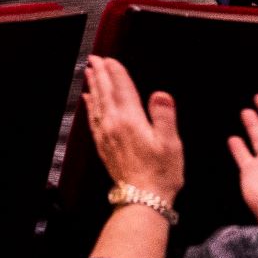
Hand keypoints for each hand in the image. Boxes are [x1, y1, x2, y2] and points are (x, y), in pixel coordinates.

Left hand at [83, 56, 185, 199]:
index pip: (121, 89)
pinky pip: (93, 119)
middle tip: (94, 58)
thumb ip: (164, 116)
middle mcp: (114, 124)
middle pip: (105, 92)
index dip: (116, 72)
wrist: (142, 198)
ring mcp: (105, 135)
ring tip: (89, 72)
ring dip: (93, 86)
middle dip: (100, 73)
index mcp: (130, 120)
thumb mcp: (170, 143)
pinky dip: (89, 106)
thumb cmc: (161, 173)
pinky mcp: (103, 145)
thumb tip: (160, 94)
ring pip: (96, 103)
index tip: (110, 58)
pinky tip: (87, 100)